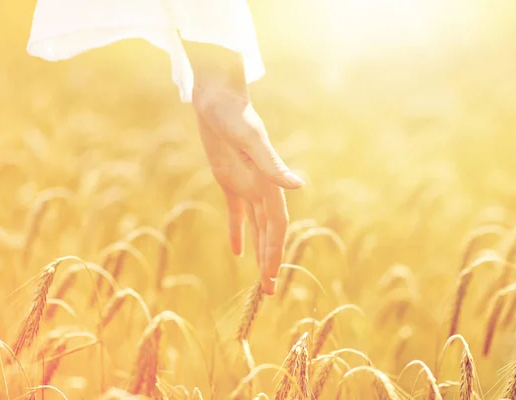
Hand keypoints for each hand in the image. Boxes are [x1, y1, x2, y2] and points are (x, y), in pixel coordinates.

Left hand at [193, 94, 303, 295]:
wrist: (217, 99)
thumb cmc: (235, 115)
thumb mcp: (250, 139)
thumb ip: (273, 164)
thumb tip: (298, 185)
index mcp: (268, 182)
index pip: (276, 224)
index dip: (275, 250)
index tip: (270, 276)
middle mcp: (261, 187)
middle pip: (268, 231)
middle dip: (269, 260)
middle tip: (266, 291)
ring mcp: (246, 185)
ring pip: (255, 226)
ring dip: (258, 251)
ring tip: (258, 277)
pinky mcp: (229, 181)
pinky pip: (236, 214)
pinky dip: (238, 233)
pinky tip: (236, 251)